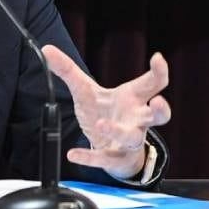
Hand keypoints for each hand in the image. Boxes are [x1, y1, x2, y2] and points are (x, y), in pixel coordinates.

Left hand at [41, 45, 170, 179]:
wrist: (110, 148)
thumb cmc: (105, 112)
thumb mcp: (85, 89)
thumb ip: (68, 70)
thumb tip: (47, 49)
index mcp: (134, 98)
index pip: (155, 83)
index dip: (160, 71)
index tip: (157, 58)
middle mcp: (137, 119)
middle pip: (159, 115)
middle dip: (161, 109)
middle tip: (157, 101)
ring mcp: (128, 140)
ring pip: (133, 138)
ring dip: (119, 131)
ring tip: (101, 124)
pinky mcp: (114, 158)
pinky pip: (105, 159)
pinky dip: (89, 157)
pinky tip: (73, 154)